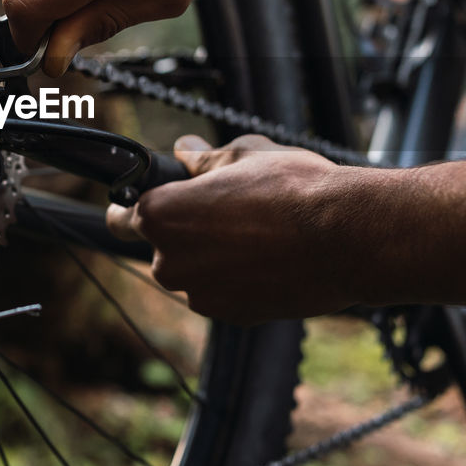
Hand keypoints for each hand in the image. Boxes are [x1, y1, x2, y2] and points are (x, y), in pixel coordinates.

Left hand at [106, 134, 385, 323]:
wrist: (345, 237)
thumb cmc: (293, 189)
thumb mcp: (244, 155)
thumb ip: (204, 158)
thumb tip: (186, 150)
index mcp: (162, 215)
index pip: (120, 218)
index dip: (131, 209)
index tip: (146, 204)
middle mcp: (170, 261)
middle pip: (162, 247)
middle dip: (185, 232)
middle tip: (228, 211)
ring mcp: (200, 294)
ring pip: (195, 272)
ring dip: (213, 257)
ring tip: (258, 232)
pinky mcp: (230, 316)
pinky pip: (222, 292)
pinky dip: (237, 279)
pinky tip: (270, 258)